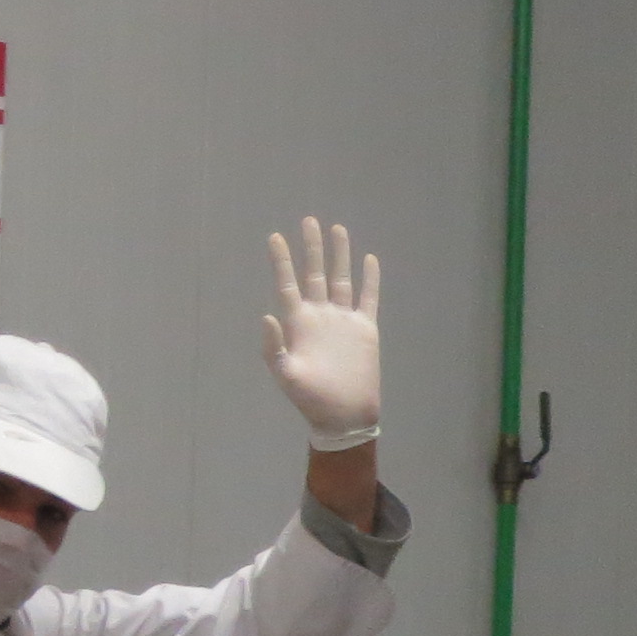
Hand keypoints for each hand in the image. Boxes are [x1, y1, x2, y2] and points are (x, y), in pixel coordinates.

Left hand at [261, 217, 381, 450]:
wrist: (344, 415)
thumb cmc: (310, 398)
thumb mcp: (286, 374)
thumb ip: (274, 347)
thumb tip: (266, 315)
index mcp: (298, 323)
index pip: (288, 284)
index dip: (281, 260)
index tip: (275, 236)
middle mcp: (320, 315)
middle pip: (315, 273)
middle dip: (311, 247)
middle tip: (309, 220)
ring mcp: (343, 320)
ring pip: (341, 278)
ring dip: (339, 255)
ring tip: (338, 229)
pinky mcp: (365, 328)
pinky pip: (368, 298)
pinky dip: (370, 279)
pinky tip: (369, 260)